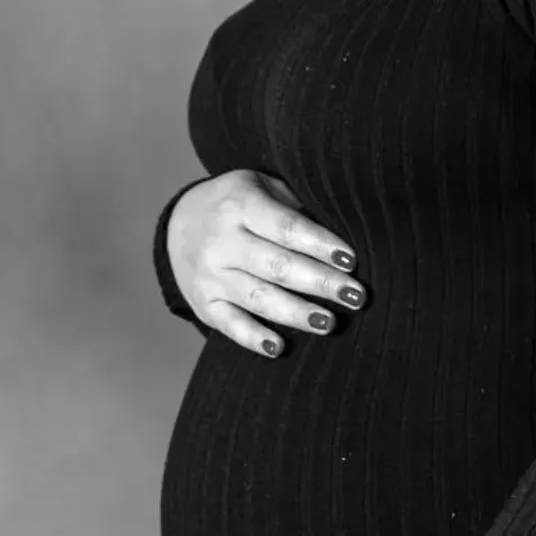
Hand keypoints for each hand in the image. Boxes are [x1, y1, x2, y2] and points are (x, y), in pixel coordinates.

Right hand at [168, 169, 366, 358]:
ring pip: (258, 298)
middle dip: (320, 283)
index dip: (320, 244)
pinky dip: (253, 338)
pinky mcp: (203, 303)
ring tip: (329, 323)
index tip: (351, 260)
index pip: (286, 227)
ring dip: (296, 313)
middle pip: (277, 266)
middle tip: (356, 296)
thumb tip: (340, 243)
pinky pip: (229, 324)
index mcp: (241, 204)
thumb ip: (295, 208)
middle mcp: (222, 241)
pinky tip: (278, 347)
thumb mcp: (263, 187)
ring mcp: (210, 275)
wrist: (179, 223)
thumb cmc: (239, 204)